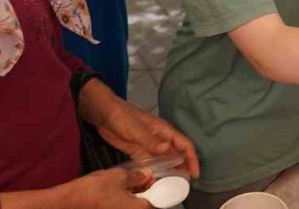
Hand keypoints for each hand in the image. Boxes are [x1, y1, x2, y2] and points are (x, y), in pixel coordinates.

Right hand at [61, 167, 152, 208]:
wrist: (69, 202)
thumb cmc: (95, 190)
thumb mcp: (119, 176)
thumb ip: (137, 176)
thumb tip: (147, 174)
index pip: (157, 201)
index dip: (157, 188)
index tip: (151, 178)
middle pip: (146, 204)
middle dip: (145, 190)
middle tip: (140, 176)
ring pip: (134, 205)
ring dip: (134, 195)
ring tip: (127, 181)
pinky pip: (124, 206)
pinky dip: (125, 199)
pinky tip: (118, 189)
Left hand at [81, 82, 199, 178]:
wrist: (103, 114)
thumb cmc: (122, 116)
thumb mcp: (136, 128)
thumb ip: (151, 140)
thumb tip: (167, 149)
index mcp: (164, 130)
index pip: (184, 144)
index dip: (192, 158)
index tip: (195, 173)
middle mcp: (160, 139)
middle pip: (177, 154)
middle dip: (183, 167)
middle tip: (186, 183)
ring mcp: (149, 146)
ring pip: (164, 160)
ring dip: (170, 171)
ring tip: (173, 184)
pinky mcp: (138, 152)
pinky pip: (150, 163)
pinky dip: (154, 172)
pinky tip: (155, 180)